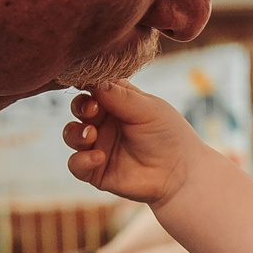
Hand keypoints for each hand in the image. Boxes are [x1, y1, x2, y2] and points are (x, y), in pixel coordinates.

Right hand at [63, 83, 201, 205]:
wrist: (180, 174)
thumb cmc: (169, 135)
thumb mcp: (147, 109)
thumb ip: (119, 95)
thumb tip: (91, 78)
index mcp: (118, 101)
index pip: (94, 87)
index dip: (86, 84)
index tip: (82, 82)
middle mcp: (106, 122)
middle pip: (79, 108)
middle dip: (80, 107)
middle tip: (92, 111)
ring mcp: (99, 146)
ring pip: (71, 135)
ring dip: (75, 133)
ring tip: (90, 135)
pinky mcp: (96, 171)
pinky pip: (76, 164)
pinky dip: (81, 160)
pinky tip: (98, 157)